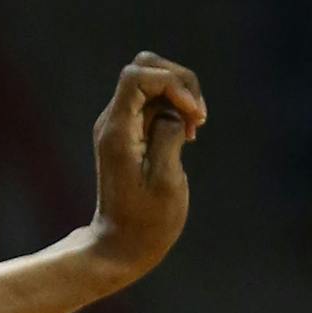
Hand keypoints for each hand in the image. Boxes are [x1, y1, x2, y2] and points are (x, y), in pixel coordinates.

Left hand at [88, 52, 206, 278]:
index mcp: (118, 131)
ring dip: (181, 96)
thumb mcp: (166, 181)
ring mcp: (119, 125)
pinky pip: (153, 103)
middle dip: (180, 82)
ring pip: (152, 81)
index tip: (193, 117)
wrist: (121, 246)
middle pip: (145, 66)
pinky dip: (175, 109)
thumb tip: (172, 113)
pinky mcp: (129, 134)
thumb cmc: (147, 222)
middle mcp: (113, 121)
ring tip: (195, 128)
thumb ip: (169, 135)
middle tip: (198, 118)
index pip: (138, 75)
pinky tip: (187, 135)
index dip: (173, 83)